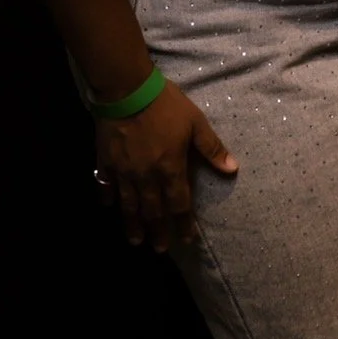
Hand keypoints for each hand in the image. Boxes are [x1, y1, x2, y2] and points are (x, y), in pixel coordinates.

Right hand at [93, 81, 237, 251]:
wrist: (128, 90)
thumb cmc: (166, 105)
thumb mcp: (196, 122)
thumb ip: (212, 148)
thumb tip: (232, 168)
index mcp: (170, 168)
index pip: (179, 204)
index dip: (183, 223)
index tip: (186, 239)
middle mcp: (146, 177)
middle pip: (153, 211)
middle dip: (158, 231)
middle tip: (160, 248)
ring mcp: (123, 172)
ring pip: (128, 205)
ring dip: (133, 224)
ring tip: (136, 240)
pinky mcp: (105, 162)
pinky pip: (105, 185)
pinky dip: (107, 197)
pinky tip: (108, 206)